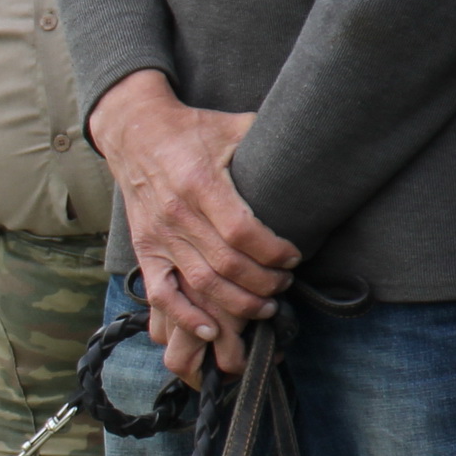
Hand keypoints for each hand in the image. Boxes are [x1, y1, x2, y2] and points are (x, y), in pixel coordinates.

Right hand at [89, 69, 295, 382]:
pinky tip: (213, 328)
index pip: (242, 231)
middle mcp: (177, 215)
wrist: (135, 133)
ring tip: (265, 305)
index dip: (273, 251)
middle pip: (227, 265)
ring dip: (238, 303)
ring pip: (202, 284)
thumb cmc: (193, 129)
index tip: (294, 256)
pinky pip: (162, 293)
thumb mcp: (235, 126)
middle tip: (285, 283)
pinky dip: (185, 316)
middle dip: (265, 282)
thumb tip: (321, 146)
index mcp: (200, 183)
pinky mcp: (145, 250)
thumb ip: (273, 140)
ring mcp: (159, 236)